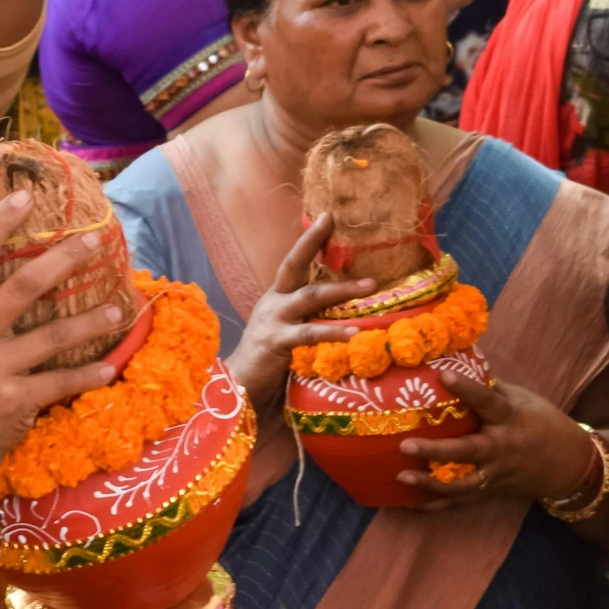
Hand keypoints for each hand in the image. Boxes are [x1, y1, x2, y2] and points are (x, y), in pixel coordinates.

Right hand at [0, 191, 128, 493]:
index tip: (23, 196)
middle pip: (21, 286)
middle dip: (63, 259)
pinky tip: (111, 365)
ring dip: (91, 320)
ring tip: (120, 307)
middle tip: (95, 240)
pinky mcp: (15, 401)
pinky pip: (60, 382)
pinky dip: (88, 374)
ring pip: (52, 336)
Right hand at [226, 215, 371, 415]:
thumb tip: (350, 314)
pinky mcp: (275, 342)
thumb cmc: (270, 366)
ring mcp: (273, 321)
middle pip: (293, 265)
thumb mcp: (290, 335)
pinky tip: (354, 332)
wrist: (237, 391)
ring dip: (342, 289)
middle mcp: (273, 303)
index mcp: (276, 299)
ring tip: (370, 285)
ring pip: (309, 296)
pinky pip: (309, 333)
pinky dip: (333, 331)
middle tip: (334, 221)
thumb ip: (310, 321)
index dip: (309, 240)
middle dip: (312, 241)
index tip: (327, 216)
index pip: (294, 263)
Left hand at [395, 368, 598, 506]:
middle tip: (405, 445)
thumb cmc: (544, 424)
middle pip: (467, 452)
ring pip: (462, 485)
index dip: (466, 388)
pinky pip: (460, 503)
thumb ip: (491, 387)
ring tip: (402, 478)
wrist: (572, 465)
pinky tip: (409, 504)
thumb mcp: (524, 399)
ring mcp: (494, 474)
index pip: (487, 402)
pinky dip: (435, 506)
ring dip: (431, 484)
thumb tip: (456, 363)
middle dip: (436, 451)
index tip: (443, 375)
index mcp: (510, 419)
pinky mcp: (490, 492)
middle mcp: (500, 449)